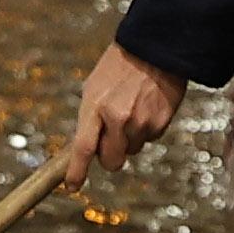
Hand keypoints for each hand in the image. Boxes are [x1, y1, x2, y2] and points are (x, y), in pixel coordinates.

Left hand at [58, 42, 182, 179]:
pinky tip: (147, 106)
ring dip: (130, 139)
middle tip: (111, 140)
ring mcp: (141, 122)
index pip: (82, 148)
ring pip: (132, 150)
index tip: (71, 186)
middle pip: (111, 161)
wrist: (156, 46)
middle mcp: (118, 118)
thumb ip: (91, 119)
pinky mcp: (161, 122)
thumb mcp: (95, 88)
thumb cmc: (120, 66)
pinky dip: (147, 129)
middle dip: (110, 157)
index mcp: (96, 106)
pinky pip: (150, 139)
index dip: (76, 172)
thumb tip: (89, 148)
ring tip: (134, 109)